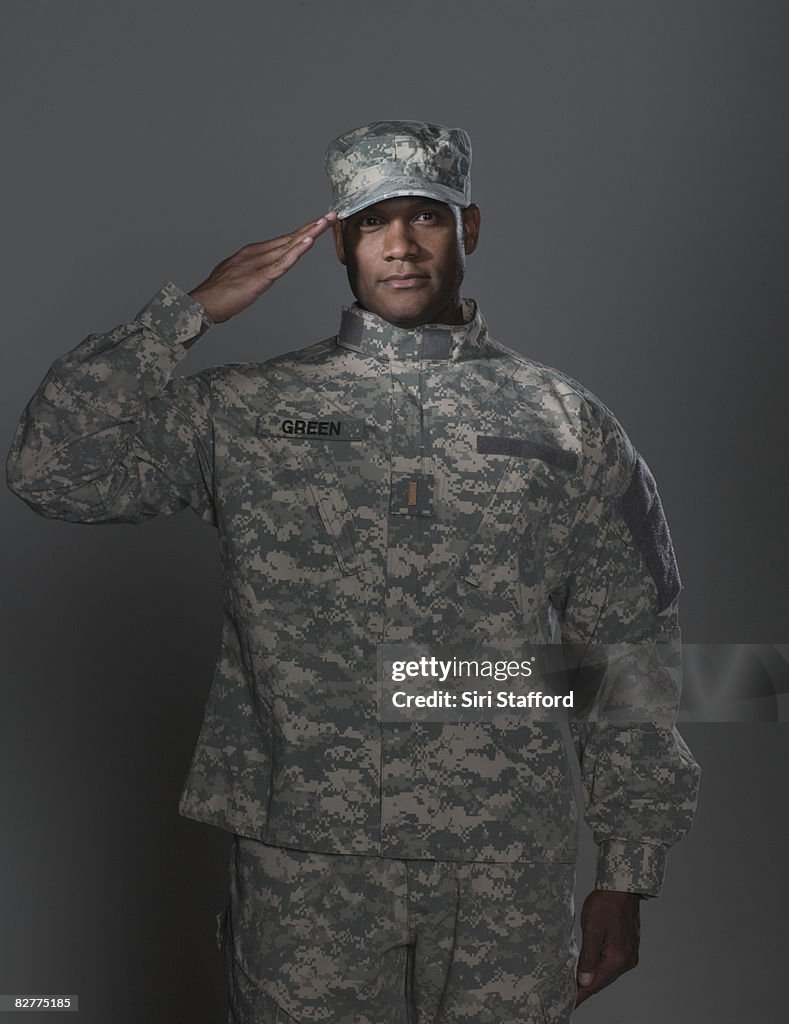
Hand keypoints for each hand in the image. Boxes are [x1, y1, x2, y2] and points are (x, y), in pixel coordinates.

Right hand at [188, 211, 337, 322]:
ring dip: (310, 233)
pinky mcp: (260, 277)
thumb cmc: (218, 294)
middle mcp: (257, 253)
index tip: (318, 224)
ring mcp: (259, 263)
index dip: (302, 232)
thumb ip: (252, 271)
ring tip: (326, 222)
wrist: (204, 303)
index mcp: (252, 253)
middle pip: (290, 238)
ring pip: (290, 245)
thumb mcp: (238, 277)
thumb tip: (263, 272)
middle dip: (311, 226)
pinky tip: (308, 242)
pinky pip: (283, 263)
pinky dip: (297, 252)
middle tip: (330, 215)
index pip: (283, 240)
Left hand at [575, 889, 640, 1006]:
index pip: (595, 984)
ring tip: (576, 981)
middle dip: (585, 986)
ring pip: (607, 972)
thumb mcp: (591, 929)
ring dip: (593, 976)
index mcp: (617, 959)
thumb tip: (584, 981)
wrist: (621, 888)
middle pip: (602, 980)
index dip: (581, 994)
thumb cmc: (605, 904)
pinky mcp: (628, 948)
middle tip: (569, 992)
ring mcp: (629, 954)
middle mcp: (626, 960)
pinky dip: (600, 966)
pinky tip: (591, 965)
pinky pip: (612, 963)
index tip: (569, 1002)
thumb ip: (588, 958)